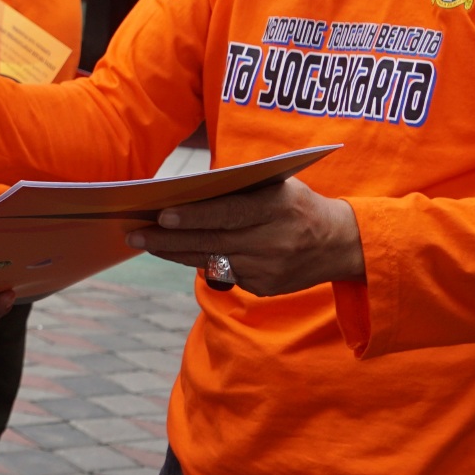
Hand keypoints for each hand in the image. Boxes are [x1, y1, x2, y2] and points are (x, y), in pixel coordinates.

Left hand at [126, 178, 364, 296]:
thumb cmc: (297, 204)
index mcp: (277, 208)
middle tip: (133, 233)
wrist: (341, 244)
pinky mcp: (264, 288)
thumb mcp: (277, 186)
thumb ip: (239, 189)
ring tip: (145, 242)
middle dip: (168, 239)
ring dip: (175, 252)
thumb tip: (187, 191)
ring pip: (211, 260)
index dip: (195, 216)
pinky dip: (203, 262)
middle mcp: (273, 241)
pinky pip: (226, 274)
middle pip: (211, 241)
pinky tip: (180, 252)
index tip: (162, 214)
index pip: (229, 213)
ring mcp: (268, 269)